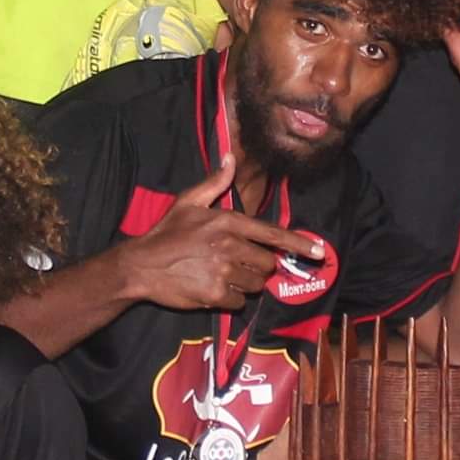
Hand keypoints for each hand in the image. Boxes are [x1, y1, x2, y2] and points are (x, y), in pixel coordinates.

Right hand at [112, 155, 324, 312]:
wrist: (140, 266)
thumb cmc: (166, 234)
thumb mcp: (188, 202)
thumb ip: (214, 183)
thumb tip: (230, 158)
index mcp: (228, 221)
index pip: (272, 234)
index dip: (298, 245)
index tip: (319, 253)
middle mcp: (230, 245)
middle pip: (267, 263)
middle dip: (257, 267)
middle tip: (236, 264)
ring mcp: (223, 271)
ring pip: (256, 284)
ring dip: (244, 283)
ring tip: (220, 275)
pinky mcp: (215, 294)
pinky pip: (239, 301)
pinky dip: (230, 299)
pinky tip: (212, 289)